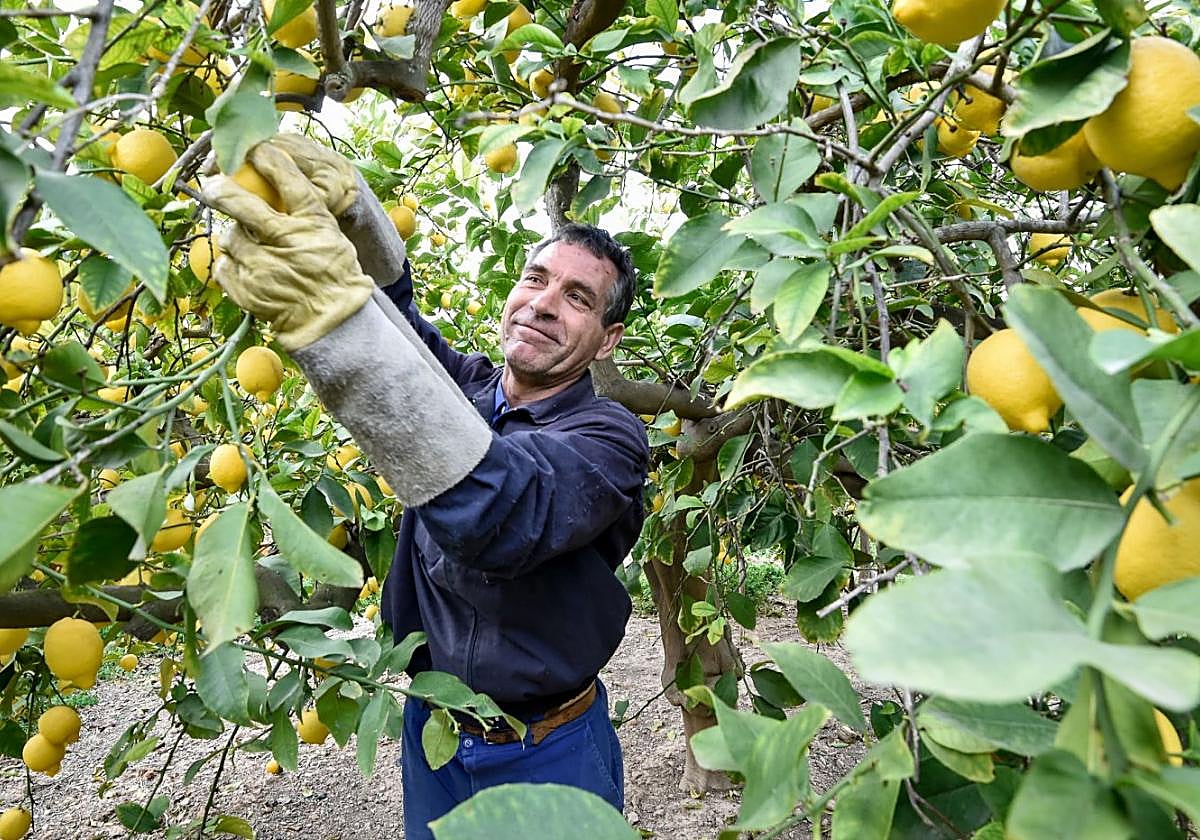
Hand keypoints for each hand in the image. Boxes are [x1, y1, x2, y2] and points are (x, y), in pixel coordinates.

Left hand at [202, 141, 373, 350]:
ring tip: (250, 248)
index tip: (254, 148)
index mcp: (314, 224)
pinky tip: (247, 269)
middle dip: (223, 191)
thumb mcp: (329, 235)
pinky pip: (224, 267)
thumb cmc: (332, 272)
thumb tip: (267, 187)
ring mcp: (265, 268)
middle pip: (244, 206)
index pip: (290, 181)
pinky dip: (231, 266)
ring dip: (235, 239)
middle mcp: (288, 242)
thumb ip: (303, 212)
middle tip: (213, 185)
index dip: (269, 160)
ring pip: (230, 239)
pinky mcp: (248, 290)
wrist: (333, 321)